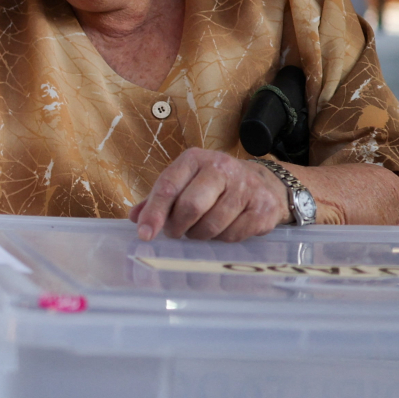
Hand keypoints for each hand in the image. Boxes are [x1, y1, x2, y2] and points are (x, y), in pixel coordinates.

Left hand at [129, 148, 288, 242]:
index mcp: (195, 159)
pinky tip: (222, 230)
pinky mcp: (263, 207)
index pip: (169, 186)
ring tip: (199, 229)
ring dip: (199, 235)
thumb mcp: (184, 181)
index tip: (145, 234)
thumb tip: (135, 218)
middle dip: (178, 227)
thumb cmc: (212, 184)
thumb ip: (159, 198)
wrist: (261, 181)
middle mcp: (221, 167)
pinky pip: (234, 235)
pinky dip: (222, 239)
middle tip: (176, 232)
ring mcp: (245, 187)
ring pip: (212, 225)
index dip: (155, 212)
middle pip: (191, 206)